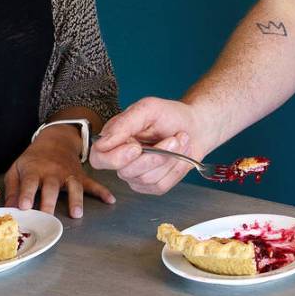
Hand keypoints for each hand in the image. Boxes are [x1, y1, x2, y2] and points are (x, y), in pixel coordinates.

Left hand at [4, 125, 114, 217]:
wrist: (56, 140)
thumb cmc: (33, 159)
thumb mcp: (17, 169)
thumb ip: (12, 189)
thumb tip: (8, 209)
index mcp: (34, 170)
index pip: (29, 183)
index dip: (25, 194)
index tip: (24, 207)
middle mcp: (52, 172)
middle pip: (51, 187)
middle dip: (49, 202)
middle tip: (48, 217)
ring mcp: (68, 174)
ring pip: (73, 187)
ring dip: (76, 199)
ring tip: (77, 214)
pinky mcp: (80, 176)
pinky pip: (93, 184)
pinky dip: (102, 192)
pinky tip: (110, 200)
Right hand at [90, 97, 209, 194]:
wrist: (195, 126)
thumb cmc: (170, 115)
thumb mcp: (147, 109)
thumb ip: (124, 123)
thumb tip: (103, 142)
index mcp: (114, 139)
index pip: (99, 158)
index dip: (115, 158)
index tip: (136, 148)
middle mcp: (122, 160)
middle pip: (126, 172)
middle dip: (154, 156)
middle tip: (173, 138)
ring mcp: (137, 175)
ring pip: (146, 179)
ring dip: (169, 158)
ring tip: (179, 140)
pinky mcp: (153, 186)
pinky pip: (161, 185)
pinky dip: (176, 168)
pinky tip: (180, 154)